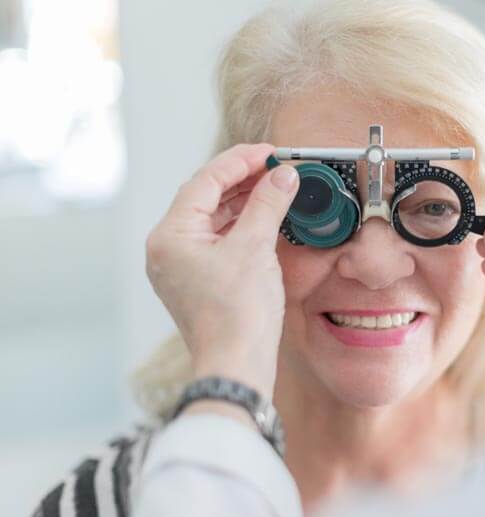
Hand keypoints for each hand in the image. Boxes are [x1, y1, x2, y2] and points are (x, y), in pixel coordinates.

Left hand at [145, 143, 299, 397]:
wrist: (237, 365)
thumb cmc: (239, 315)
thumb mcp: (256, 249)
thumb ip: (268, 205)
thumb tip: (283, 175)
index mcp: (170, 236)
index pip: (204, 182)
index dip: (240, 161)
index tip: (269, 151)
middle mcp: (168, 249)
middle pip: (206, 199)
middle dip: (243, 181)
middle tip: (276, 166)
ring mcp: (181, 267)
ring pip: (213, 220)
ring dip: (245, 203)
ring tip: (276, 187)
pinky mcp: (198, 281)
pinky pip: (219, 241)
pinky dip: (242, 226)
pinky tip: (266, 218)